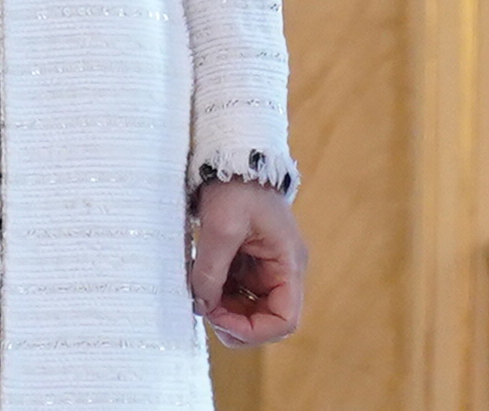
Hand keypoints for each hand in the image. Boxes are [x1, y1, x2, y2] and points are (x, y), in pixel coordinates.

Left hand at [190, 180, 305, 346]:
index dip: (252, 330)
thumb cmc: (237, 187)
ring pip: (250, 309)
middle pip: (266, 319)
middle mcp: (283, 269)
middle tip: (205, 306)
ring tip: (200, 289)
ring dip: (224, 309)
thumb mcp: (221, 228)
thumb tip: (202, 306)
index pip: (285, 320)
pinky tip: (203, 278)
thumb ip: (211, 271)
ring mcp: (266, 267)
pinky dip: (219, 295)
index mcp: (288, 262)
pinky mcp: (250, 263)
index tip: (218, 316)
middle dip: (234, 322)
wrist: (233, 158)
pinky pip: (237, 293)